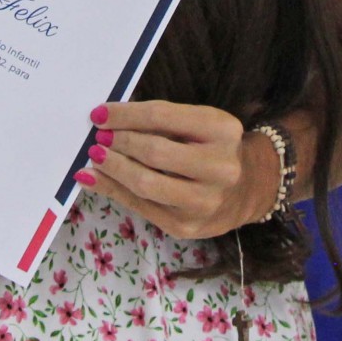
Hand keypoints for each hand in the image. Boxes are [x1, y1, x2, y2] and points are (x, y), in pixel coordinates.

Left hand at [79, 100, 279, 240]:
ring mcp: (204, 202)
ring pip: (145, 184)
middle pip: (154, 152)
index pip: (163, 117)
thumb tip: (107, 121)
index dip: (126, 115)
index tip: (99, 113)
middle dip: (119, 142)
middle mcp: (219, 167)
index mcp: (222, 130)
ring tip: (95, 156)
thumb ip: (162, 122)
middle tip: (98, 136)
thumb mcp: (200, 125)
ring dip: (113, 168)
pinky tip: (94, 179)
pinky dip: (112, 190)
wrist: (247, 191)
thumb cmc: (213, 148)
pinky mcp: (186, 227)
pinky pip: (141, 206)